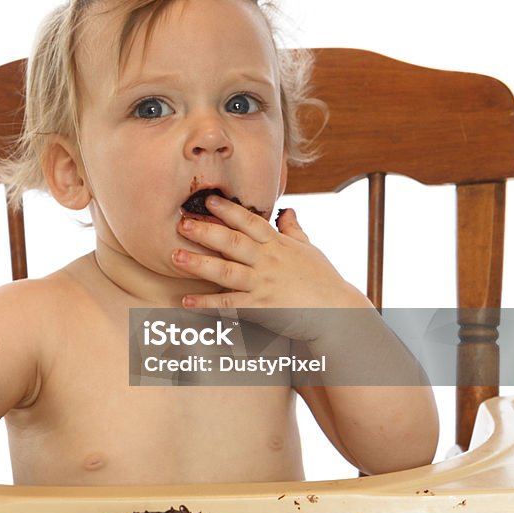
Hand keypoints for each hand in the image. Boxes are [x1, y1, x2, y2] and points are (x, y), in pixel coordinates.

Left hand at [172, 196, 369, 339]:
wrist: (338, 313)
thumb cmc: (324, 281)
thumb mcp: (310, 250)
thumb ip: (294, 230)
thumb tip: (288, 210)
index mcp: (277, 245)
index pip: (250, 221)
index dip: (228, 209)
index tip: (209, 199)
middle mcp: (268, 261)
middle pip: (232, 242)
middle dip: (205, 231)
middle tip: (182, 223)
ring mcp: (263, 284)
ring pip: (226, 271)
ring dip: (199, 264)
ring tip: (176, 257)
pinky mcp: (261, 307)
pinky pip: (229, 304)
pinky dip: (208, 303)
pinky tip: (188, 300)